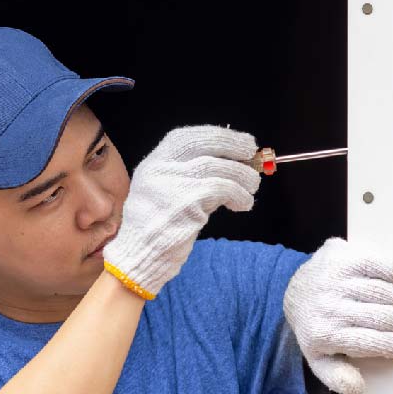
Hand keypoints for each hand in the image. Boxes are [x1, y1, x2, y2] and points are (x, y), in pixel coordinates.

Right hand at [102, 125, 260, 298]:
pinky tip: (243, 204)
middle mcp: (159, 168)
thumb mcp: (164, 192)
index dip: (216, 135)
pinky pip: (222, 190)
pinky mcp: (186, 203)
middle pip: (203, 144)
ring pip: (218, 167)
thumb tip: (231, 161)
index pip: (185, 137)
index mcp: (153, 163)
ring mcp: (171, 185)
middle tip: (252, 153)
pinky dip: (239, 195)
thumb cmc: (158, 228)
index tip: (239, 141)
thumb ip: (189, 175)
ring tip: (251, 187)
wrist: (140, 257)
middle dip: (232, 144)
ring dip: (242, 176)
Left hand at [283, 237, 392, 393]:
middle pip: (380, 315)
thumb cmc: (317, 328)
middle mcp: (328, 305)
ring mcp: (333, 278)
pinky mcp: (340, 256)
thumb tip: (358, 387)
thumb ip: (337, 377)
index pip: (370, 342)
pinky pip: (376, 264)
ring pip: (381, 290)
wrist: (296, 293)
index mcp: (324, 334)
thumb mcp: (319, 359)